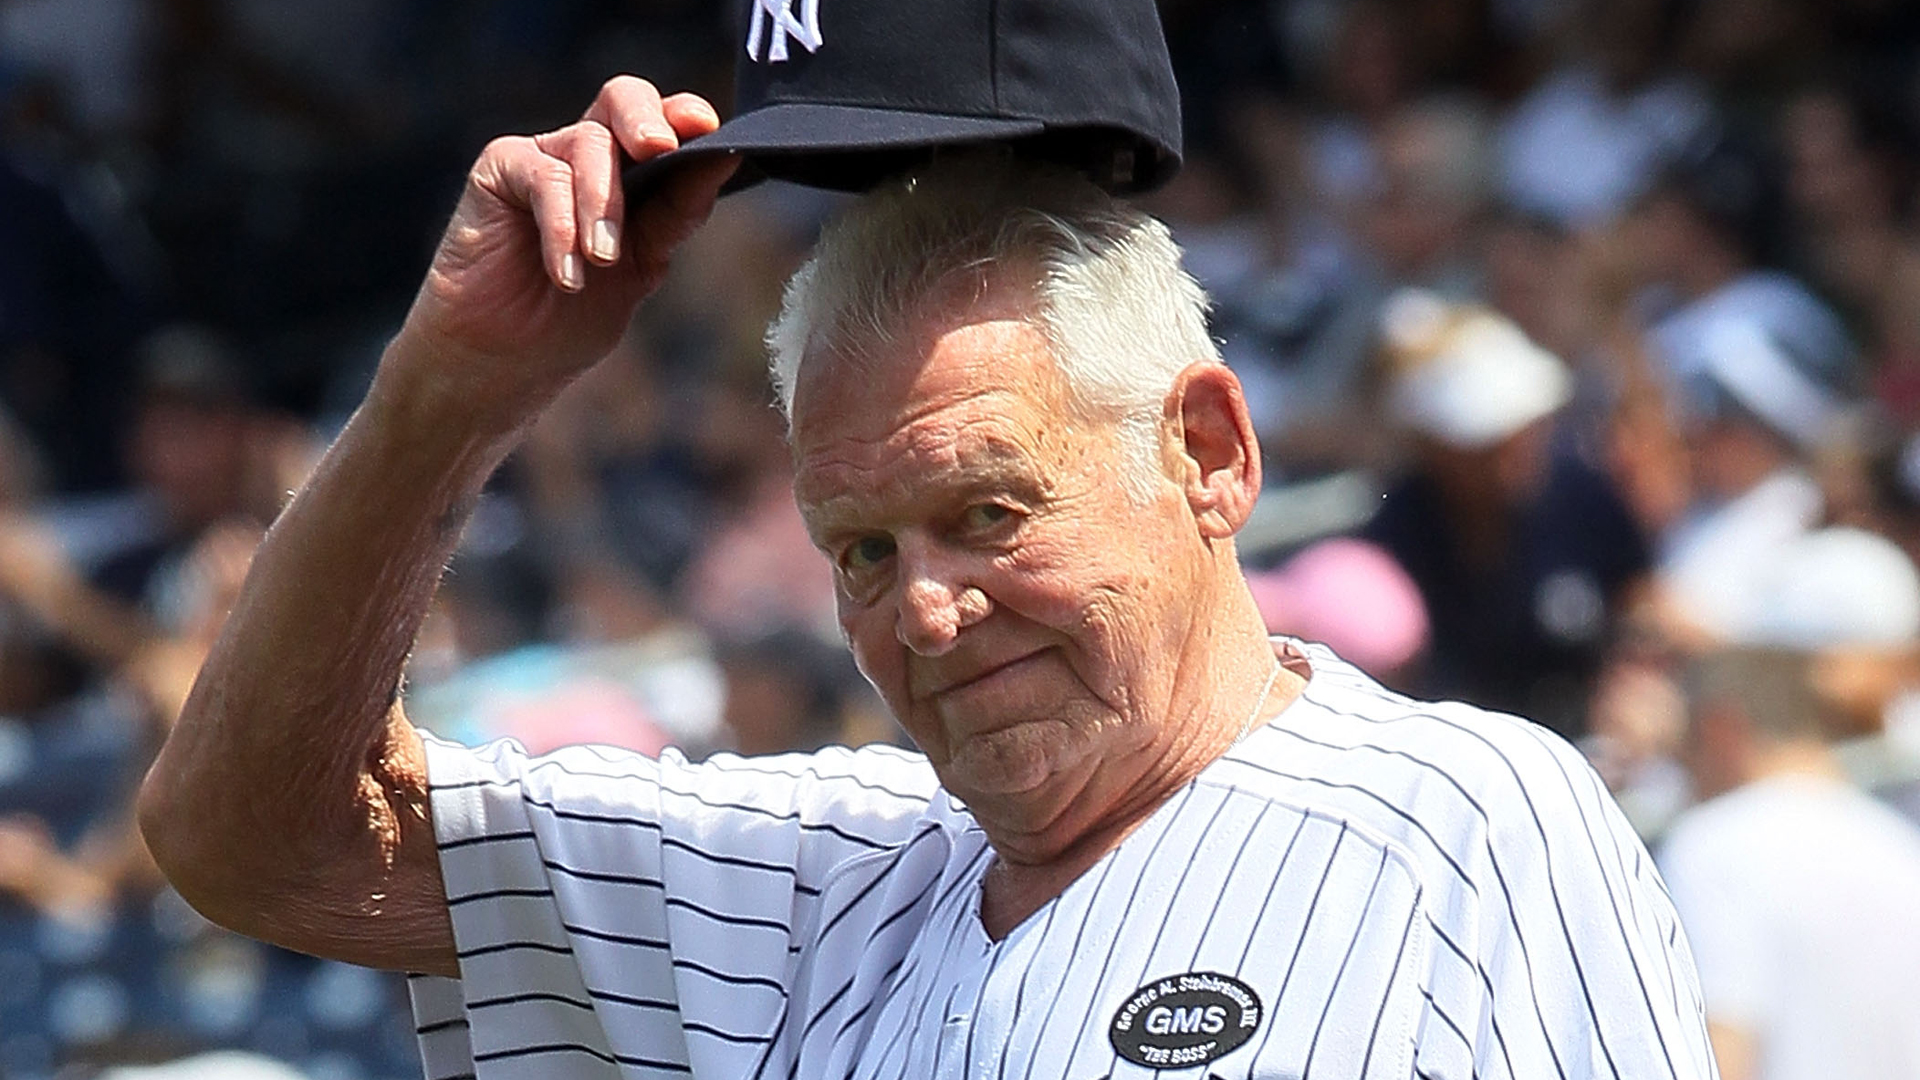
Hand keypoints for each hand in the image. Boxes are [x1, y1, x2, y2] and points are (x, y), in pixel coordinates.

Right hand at [392, 76, 738, 427]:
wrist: (504, 360)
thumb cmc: (571, 316)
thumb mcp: (642, 266)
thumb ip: (675, 214)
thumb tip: (722, 160)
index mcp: (631, 172)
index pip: (665, 122)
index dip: (686, 116)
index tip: (710, 130)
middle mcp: (587, 154)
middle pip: (623, 98)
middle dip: (646, 119)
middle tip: (659, 150)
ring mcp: (543, 157)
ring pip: (589, 144)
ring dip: (603, 204)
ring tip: (601, 260)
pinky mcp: (500, 168)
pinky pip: (544, 177)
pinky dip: (562, 226)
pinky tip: (566, 274)